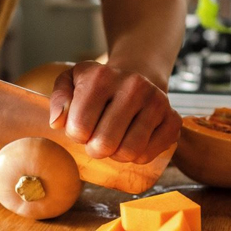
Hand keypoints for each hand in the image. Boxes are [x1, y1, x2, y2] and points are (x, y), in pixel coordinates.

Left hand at [49, 60, 181, 163]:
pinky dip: (136, 156)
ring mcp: (157, 102)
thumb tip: (57, 122)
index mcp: (101, 77)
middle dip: (94, 149)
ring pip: (129, 152)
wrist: (138, 73)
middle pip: (105, 143)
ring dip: (115, 154)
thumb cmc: (98, 84)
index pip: (79, 127)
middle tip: (96, 139)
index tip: (82, 127)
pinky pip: (148, 154)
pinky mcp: (173, 119)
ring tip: (113, 141)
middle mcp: (133, 86)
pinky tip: (131, 140)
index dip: (76, 135)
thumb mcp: (71, 81)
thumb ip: (59, 99)